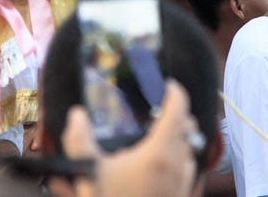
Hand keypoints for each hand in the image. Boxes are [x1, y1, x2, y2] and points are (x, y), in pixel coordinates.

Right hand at [62, 81, 198, 196]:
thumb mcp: (87, 171)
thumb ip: (78, 139)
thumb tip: (76, 114)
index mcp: (159, 151)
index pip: (178, 108)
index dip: (175, 91)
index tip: (167, 84)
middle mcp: (178, 164)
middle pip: (188, 127)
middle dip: (177, 114)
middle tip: (160, 108)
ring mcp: (184, 183)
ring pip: (191, 150)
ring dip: (181, 138)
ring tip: (161, 135)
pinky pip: (188, 171)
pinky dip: (180, 159)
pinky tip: (161, 164)